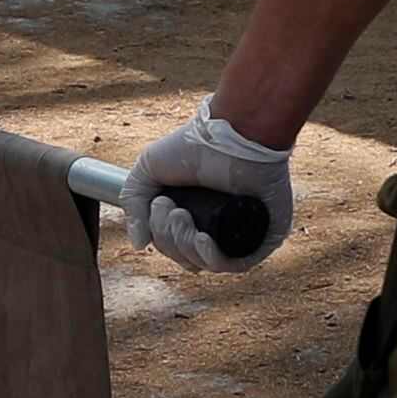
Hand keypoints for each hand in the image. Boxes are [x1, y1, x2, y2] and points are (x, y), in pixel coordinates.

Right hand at [121, 97, 294, 271]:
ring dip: (184, 245)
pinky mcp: (262, 237)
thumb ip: (134, 204)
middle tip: (171, 208)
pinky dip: (213, 258)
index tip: (159, 205)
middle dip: (170, 239)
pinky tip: (202, 239)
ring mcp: (241, 234)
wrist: (233, 133)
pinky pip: (236, 264)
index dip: (161, 237)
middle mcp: (218, 227)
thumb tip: (140, 244)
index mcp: (195, 215)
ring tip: (182, 215)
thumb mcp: (149, 170)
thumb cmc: (194, 144)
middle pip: (186, 257)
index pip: (173, 246)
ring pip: (206, 263)